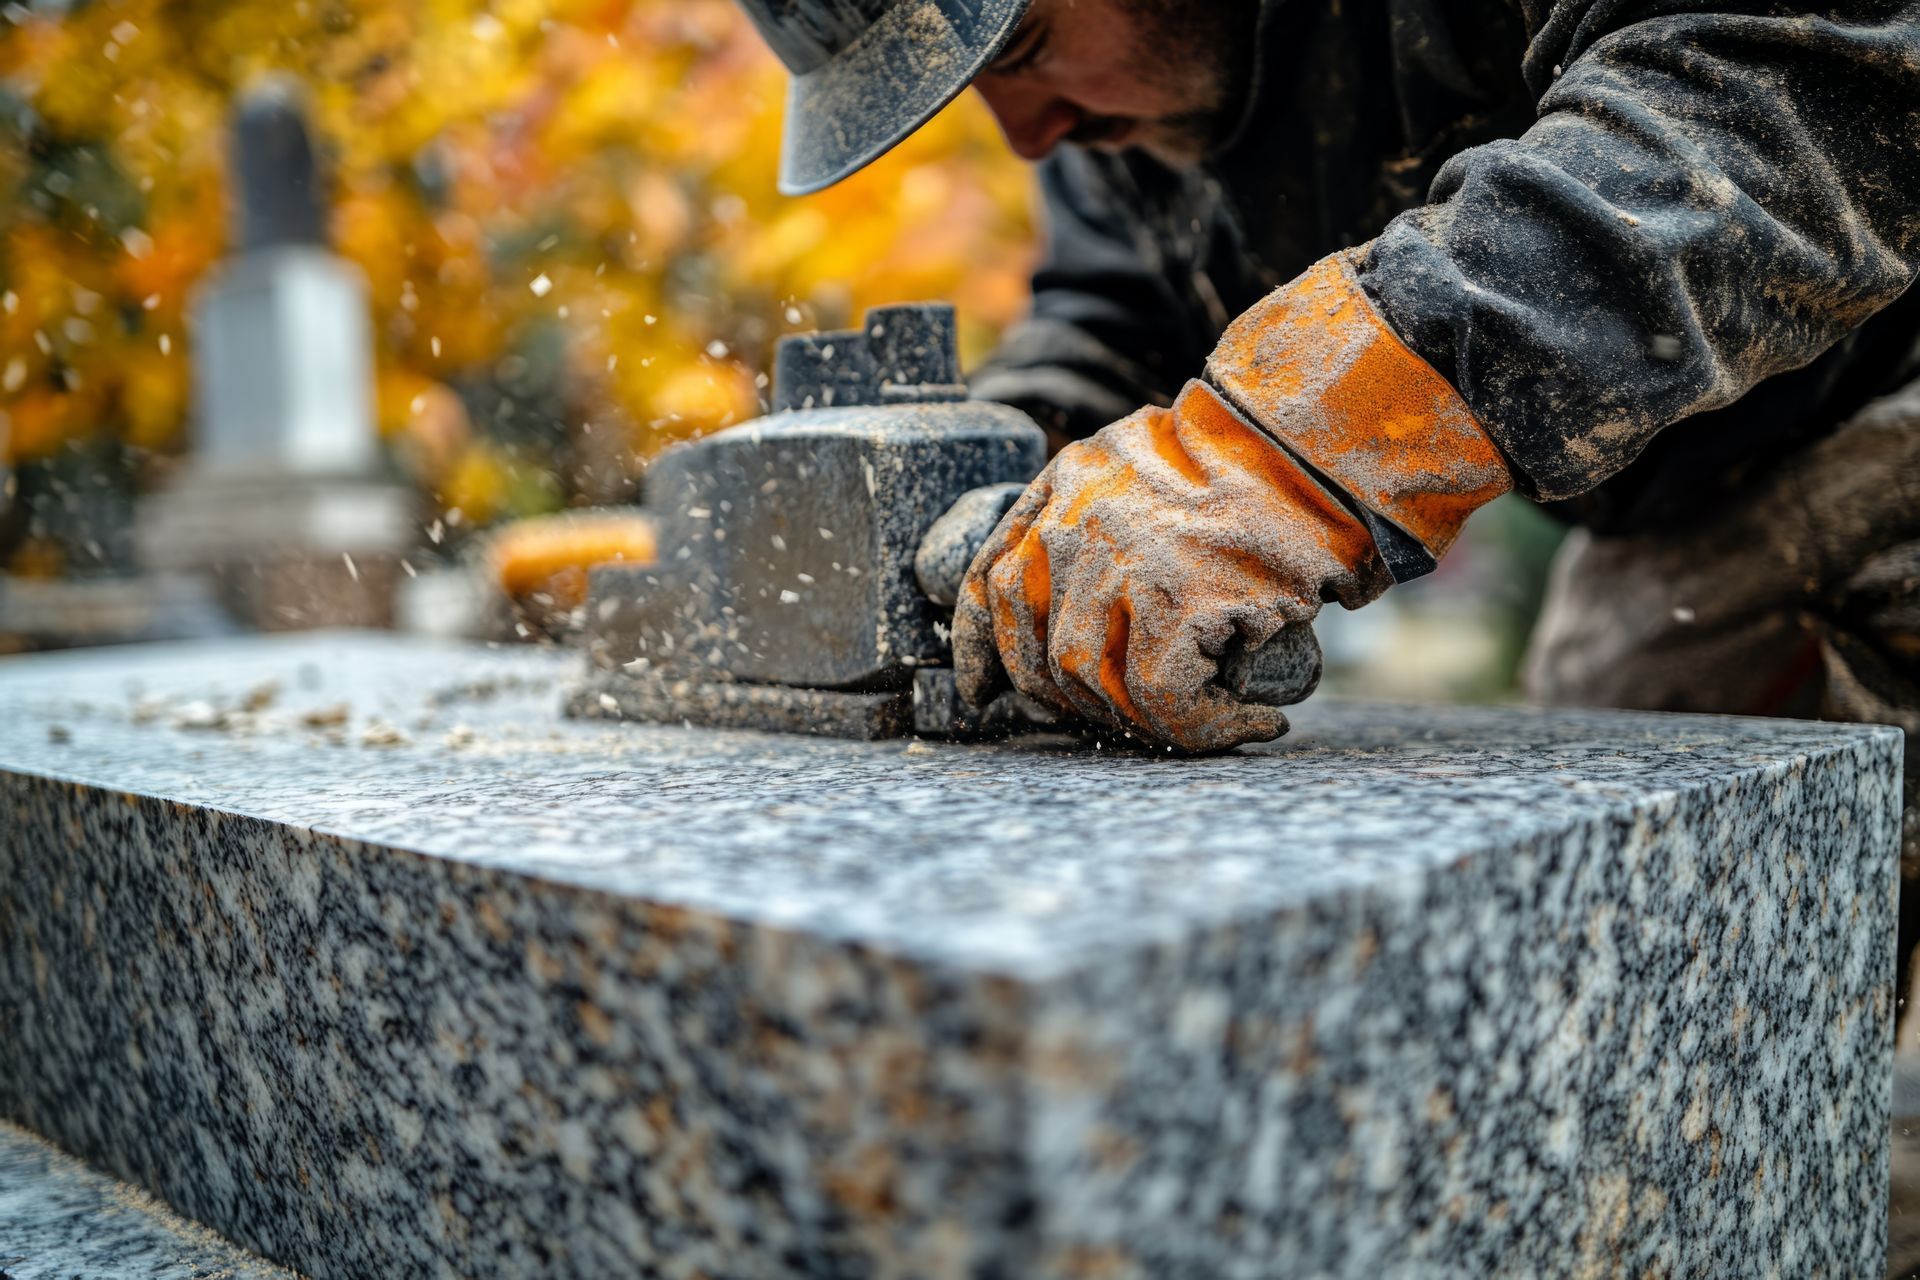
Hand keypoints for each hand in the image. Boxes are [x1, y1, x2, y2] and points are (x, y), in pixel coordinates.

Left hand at [951, 380, 1388, 751]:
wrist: (1322, 452)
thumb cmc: (1256, 471)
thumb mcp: (1147, 467)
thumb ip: (1096, 517)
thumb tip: (1068, 618)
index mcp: (1063, 485)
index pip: (988, 580)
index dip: (980, 648)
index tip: (982, 691)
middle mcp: (1075, 522)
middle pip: (1036, 648)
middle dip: (1071, 703)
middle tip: (1130, 719)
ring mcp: (1118, 563)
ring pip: (1090, 682)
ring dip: (1141, 719)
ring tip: (1197, 719)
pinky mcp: (1173, 603)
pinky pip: (1159, 698)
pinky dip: (1200, 727)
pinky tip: (1242, 724)